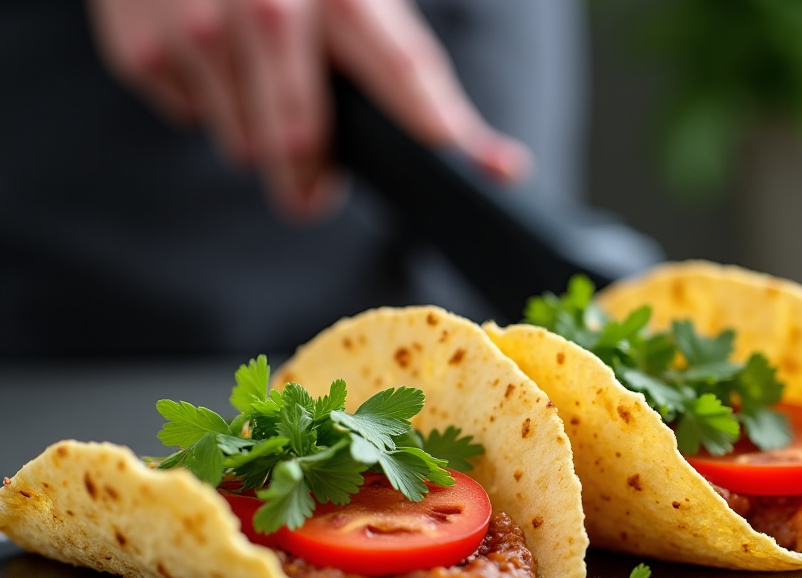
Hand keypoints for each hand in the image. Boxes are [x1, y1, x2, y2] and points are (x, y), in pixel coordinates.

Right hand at [88, 0, 531, 219]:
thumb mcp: (359, 3)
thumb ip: (420, 83)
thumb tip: (501, 169)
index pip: (399, 67)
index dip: (428, 118)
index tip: (457, 158)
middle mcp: (271, 7)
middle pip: (298, 143)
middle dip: (310, 178)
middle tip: (317, 181)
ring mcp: (200, 27)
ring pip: (244, 149)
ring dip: (258, 140)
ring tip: (259, 89)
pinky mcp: (144, 48)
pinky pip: (192, 121)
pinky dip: (207, 106)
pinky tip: (213, 61)